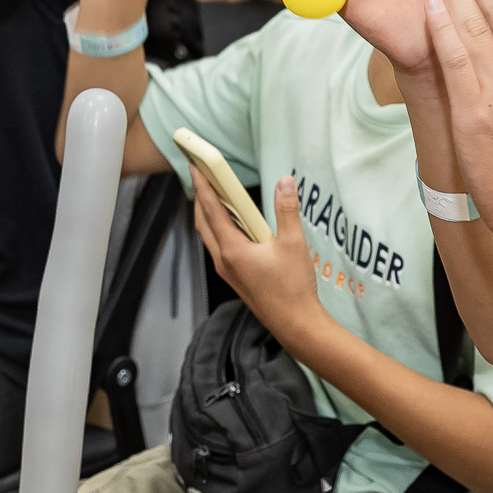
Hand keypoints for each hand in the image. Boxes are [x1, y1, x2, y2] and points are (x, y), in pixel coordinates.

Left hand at [193, 173, 332, 346]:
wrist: (296, 324)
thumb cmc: (293, 288)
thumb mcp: (293, 243)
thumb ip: (287, 210)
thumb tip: (284, 183)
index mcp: (233, 250)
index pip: (212, 211)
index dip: (204, 187)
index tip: (196, 168)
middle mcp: (224, 261)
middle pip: (204, 223)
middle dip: (201, 199)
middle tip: (202, 178)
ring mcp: (229, 272)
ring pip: (210, 237)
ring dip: (209, 216)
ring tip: (216, 197)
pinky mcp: (237, 279)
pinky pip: (220, 248)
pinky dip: (220, 231)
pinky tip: (235, 226)